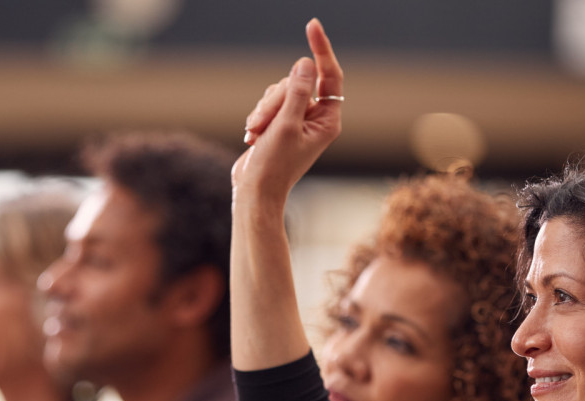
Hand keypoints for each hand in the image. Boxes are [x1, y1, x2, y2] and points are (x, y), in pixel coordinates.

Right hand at [232, 18, 343, 204]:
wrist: (254, 191)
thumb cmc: (274, 166)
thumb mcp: (286, 125)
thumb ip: (298, 92)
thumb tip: (306, 63)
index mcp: (328, 121)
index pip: (330, 76)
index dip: (322, 49)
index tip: (312, 25)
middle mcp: (315, 118)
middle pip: (297, 83)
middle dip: (275, 100)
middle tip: (264, 125)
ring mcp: (297, 120)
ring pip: (278, 91)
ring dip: (264, 110)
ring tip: (257, 134)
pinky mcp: (280, 123)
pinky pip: (268, 102)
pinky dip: (258, 116)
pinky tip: (254, 137)